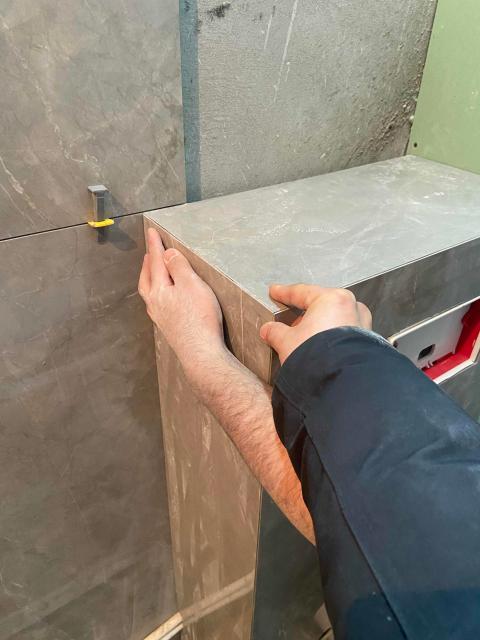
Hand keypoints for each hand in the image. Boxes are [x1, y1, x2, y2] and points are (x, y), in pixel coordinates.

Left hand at [138, 228, 225, 368]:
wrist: (200, 353)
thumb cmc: (199, 318)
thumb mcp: (192, 284)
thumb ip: (178, 267)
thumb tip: (167, 254)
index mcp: (160, 290)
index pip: (156, 262)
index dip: (155, 246)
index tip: (151, 232)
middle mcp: (155, 304)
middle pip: (147, 278)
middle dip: (148, 263)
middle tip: (149, 252)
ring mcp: (160, 318)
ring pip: (149, 293)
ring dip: (149, 279)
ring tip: (152, 272)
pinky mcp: (169, 328)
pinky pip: (156, 306)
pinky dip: (156, 295)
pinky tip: (162, 299)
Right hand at [260, 284, 371, 363]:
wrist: (341, 384)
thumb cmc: (318, 357)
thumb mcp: (287, 342)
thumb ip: (275, 332)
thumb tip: (268, 330)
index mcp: (331, 299)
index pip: (302, 292)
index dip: (285, 293)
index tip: (275, 291)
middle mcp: (351, 308)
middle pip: (321, 306)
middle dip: (304, 314)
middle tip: (288, 321)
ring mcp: (362, 326)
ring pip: (334, 320)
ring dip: (318, 328)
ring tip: (303, 339)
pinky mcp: (366, 343)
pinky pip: (343, 335)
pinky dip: (330, 338)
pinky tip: (320, 349)